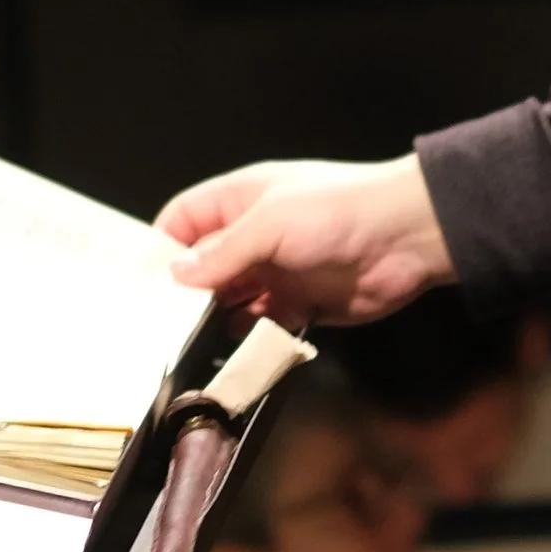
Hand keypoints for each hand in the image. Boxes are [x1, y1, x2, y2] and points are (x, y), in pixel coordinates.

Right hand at [155, 152, 453, 322]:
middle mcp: (254, 237)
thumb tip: (177, 276)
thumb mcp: (270, 225)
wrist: (409, 237)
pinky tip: (238, 350)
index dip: (162, 248)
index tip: (141, 282)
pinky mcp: (301, 304)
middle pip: (203, 267)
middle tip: (163, 324)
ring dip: (217, 320)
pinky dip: (251, 338)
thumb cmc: (340, 211)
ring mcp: (277, 272)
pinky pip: (264, 326)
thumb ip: (222, 253)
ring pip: (231, 301)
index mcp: (241, 201)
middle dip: (186, 293)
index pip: (184, 220)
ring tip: (196, 342)